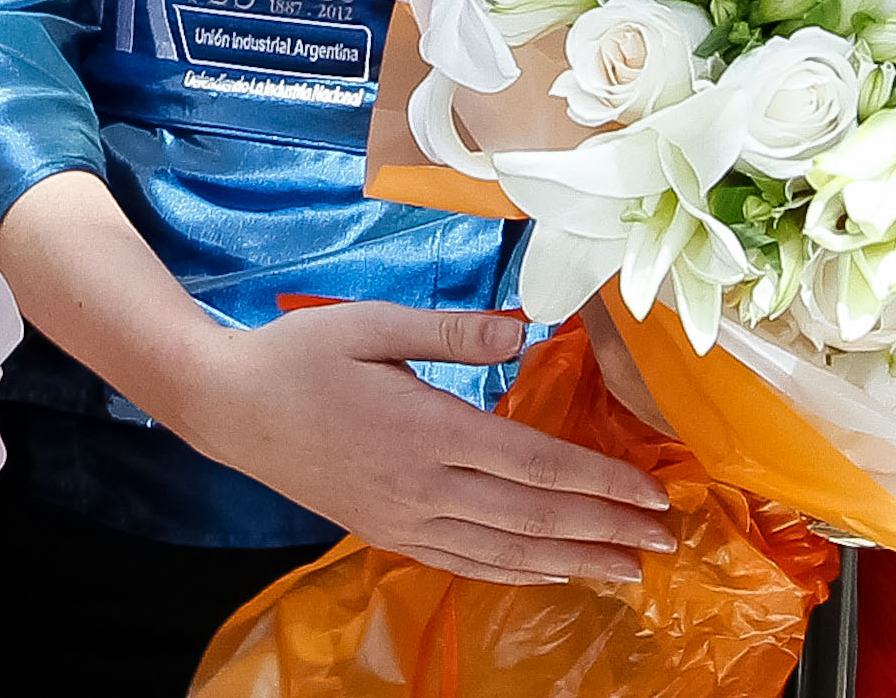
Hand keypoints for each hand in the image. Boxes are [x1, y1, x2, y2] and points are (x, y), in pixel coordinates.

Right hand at [143, 305, 673, 585]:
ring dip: (574, 562)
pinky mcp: (388, 533)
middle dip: (606, 531)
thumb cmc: (300, 355)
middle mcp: (423, 486)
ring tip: (627, 569)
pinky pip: (466, 564)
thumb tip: (526, 328)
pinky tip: (552, 573)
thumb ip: (453, 331)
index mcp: (426, 430)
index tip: (652, 493)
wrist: (228, 408)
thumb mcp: (371, 322)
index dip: (600, 484)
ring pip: (506, 552)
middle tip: (667, 543)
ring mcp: (404, 519)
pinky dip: (518, 573)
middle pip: (533, 519)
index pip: (535, 466)